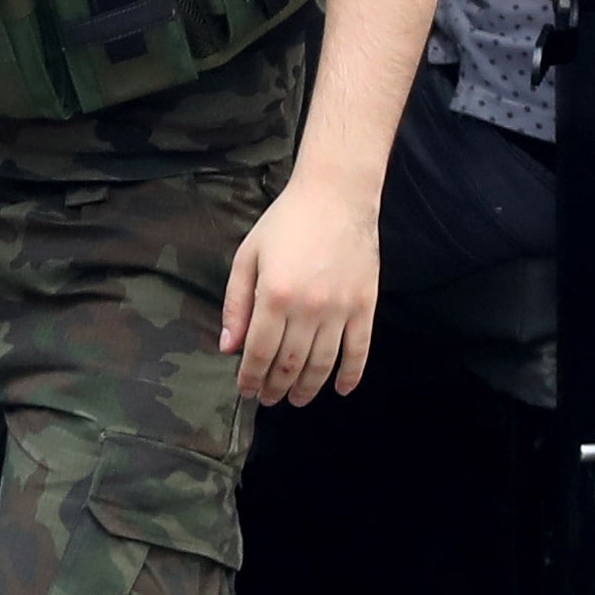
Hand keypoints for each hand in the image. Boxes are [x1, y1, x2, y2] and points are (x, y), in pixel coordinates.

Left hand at [219, 179, 383, 407]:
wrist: (336, 195)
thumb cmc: (286, 222)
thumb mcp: (248, 256)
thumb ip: (236, 303)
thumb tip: (229, 347)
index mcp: (273, 296)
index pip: (259, 353)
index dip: (251, 378)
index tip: (247, 391)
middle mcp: (307, 308)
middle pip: (289, 364)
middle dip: (275, 388)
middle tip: (268, 399)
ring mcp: (340, 309)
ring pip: (322, 364)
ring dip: (307, 388)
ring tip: (296, 399)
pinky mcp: (365, 305)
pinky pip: (359, 350)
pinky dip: (350, 375)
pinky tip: (340, 390)